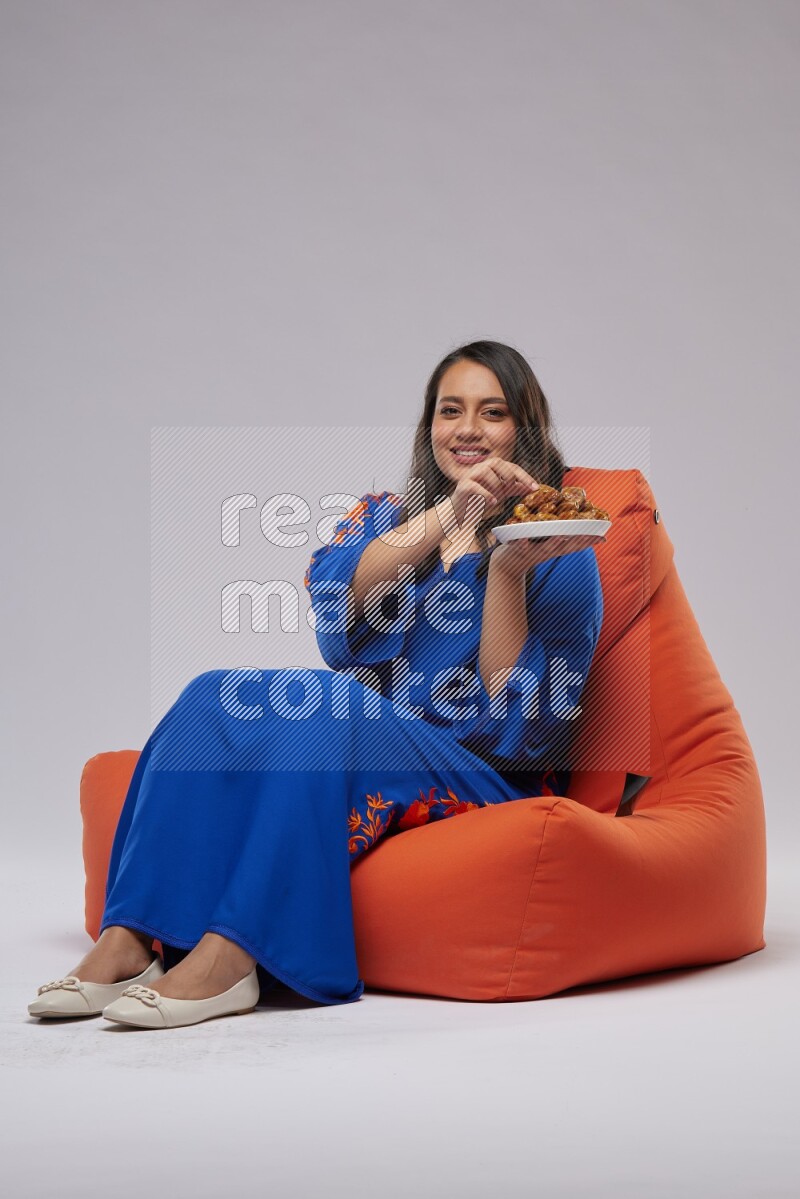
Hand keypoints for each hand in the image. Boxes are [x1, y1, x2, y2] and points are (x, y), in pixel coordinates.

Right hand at [444, 457, 538, 532]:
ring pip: (485, 471)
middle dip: (508, 475)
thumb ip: (514, 488)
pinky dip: (485, 494)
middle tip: (512, 488)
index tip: (535, 487)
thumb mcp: (501, 493)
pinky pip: (474, 486)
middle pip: (497, 462)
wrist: (462, 512)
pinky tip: (493, 502)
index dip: (524, 476)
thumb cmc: (481, 500)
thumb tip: (532, 487)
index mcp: (492, 468)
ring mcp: (470, 475)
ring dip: (495, 484)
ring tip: (498, 497)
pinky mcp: (462, 486)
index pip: (511, 466)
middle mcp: (481, 467)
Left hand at [489, 532, 606, 580]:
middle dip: (576, 541)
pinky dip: (522, 543)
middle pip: (565, 547)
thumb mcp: (552, 544)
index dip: (589, 541)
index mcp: (557, 548)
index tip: (602, 536)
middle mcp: (548, 551)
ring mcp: (534, 552)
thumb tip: (587, 531)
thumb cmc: (533, 548)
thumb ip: (568, 537)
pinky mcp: (518, 550)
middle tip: (588, 534)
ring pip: (545, 548)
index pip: (576, 545)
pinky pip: (520, 546)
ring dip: (553, 542)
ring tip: (561, 535)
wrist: (508, 563)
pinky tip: (523, 539)